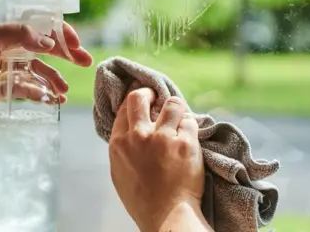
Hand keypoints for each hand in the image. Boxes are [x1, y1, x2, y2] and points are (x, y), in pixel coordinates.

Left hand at [0, 22, 92, 117]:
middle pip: (44, 48)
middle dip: (66, 55)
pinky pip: (31, 88)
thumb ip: (20, 35)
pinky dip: (44, 93)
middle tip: (86, 61)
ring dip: (55, 79)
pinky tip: (54, 100)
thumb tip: (49, 43)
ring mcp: (8, 67)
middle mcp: (8, 47)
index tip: (76, 42)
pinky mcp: (7, 87)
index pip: (38, 25)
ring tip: (64, 91)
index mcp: (4, 30)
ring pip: (40, 71)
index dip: (59, 32)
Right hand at [109, 88, 206, 231]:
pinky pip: (190, 121)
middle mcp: (139, 136)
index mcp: (119, 143)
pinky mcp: (185, 144)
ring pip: (172, 104)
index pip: (125, 107)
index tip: (143, 96)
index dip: (135, 98)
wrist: (166, 216)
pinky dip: (191, 126)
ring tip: (179, 117)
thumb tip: (130, 127)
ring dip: (176, 109)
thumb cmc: (142, 198)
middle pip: (141, 96)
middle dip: (149, 92)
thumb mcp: (120, 171)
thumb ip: (123, 146)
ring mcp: (163, 138)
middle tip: (156, 97)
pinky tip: (189, 135)